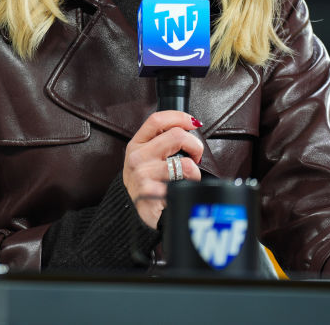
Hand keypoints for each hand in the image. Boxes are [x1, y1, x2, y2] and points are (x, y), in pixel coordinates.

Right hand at [123, 110, 204, 227]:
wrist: (133, 212)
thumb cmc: (145, 182)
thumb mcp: (146, 157)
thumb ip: (160, 141)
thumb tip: (189, 128)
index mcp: (137, 144)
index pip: (157, 120)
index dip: (179, 117)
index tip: (193, 123)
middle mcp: (137, 156)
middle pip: (176, 136)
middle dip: (195, 146)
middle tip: (196, 157)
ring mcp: (142, 174)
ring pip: (185, 164)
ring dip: (194, 173)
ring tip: (189, 178)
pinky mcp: (150, 192)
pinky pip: (182, 186)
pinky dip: (188, 188)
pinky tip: (180, 191)